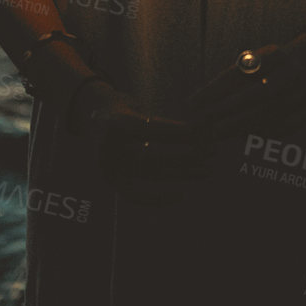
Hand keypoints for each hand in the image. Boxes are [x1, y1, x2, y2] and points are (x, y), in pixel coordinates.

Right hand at [70, 79, 212, 206]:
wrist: (94, 121)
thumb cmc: (121, 111)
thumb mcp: (135, 107)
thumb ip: (162, 122)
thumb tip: (201, 128)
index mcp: (115, 124)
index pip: (150, 129)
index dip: (178, 132)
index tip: (202, 131)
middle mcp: (109, 148)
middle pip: (153, 156)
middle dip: (185, 155)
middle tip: (211, 151)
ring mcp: (110, 167)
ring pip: (152, 174)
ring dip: (183, 172)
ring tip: (209, 169)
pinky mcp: (113, 181)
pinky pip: (137, 195)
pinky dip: (158, 198)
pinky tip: (181, 195)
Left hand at [183, 28, 305, 141]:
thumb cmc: (271, 64)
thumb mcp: (255, 60)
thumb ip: (233, 77)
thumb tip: (199, 103)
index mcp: (275, 55)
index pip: (241, 73)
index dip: (214, 90)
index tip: (192, 103)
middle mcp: (293, 72)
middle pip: (256, 96)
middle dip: (228, 112)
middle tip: (205, 125)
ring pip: (268, 115)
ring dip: (240, 127)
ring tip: (218, 134)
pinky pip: (284, 127)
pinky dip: (262, 133)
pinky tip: (244, 136)